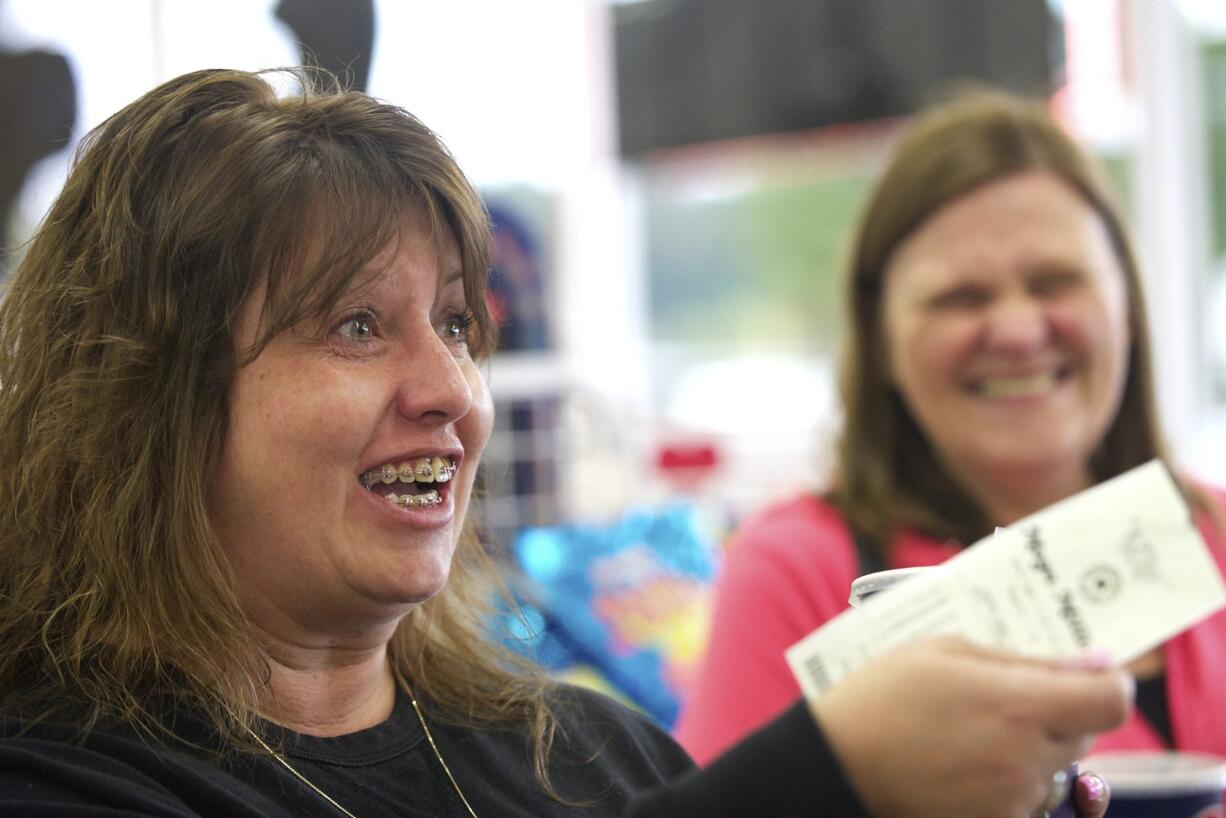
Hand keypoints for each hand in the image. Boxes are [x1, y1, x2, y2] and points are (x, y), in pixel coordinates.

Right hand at [808, 637, 1131, 817]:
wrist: (836, 766)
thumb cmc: (882, 697)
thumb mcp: (943, 651)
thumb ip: (1022, 657)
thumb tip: (1090, 663)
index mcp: (1016, 705)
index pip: (1109, 701)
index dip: (1109, 684)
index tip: (1092, 673)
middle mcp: (1024, 759)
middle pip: (1086, 733)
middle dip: (1062, 711)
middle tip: (1011, 697)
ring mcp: (1011, 800)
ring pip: (1058, 769)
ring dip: (1035, 749)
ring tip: (975, 733)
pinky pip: (1028, 800)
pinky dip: (1010, 781)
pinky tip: (964, 764)